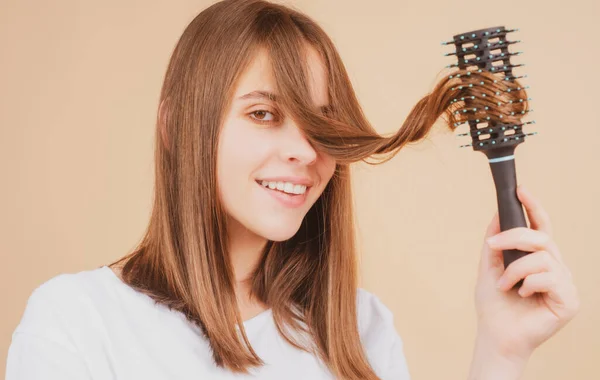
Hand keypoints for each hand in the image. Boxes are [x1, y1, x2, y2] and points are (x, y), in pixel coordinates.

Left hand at [473, 184, 579, 361]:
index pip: (541, 228)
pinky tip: (521, 295)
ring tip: (505, 284)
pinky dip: (528, 283)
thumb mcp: (489, 268)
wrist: (496, 335)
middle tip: (493, 245)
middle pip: (542, 238)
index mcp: (538, 261)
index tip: (520, 190)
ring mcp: (565, 285)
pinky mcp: (570, 301)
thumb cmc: (494, 306)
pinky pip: (550, 277)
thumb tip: (496, 214)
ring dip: (516, 269)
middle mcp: (555, 269)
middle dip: (515, 236)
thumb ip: (495, 243)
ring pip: (543, 257)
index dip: (534, 208)